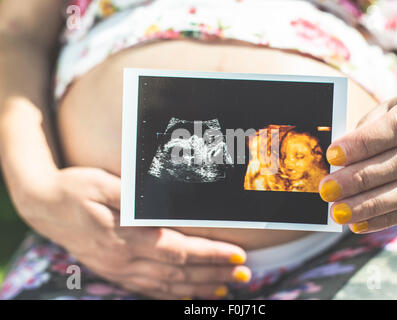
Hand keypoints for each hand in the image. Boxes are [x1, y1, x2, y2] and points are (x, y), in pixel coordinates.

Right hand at [15, 167, 250, 298]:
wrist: (43, 206)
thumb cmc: (76, 189)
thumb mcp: (105, 184)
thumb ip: (138, 197)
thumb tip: (170, 205)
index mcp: (127, 236)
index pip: (180, 250)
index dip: (210, 256)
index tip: (236, 257)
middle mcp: (125, 259)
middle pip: (179, 271)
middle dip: (214, 275)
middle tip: (243, 276)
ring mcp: (118, 269)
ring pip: (166, 286)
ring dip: (198, 288)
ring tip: (224, 290)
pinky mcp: (114, 272)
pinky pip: (147, 290)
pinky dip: (171, 295)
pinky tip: (186, 296)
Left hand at [319, 87, 396, 232]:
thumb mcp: (388, 109)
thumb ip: (366, 130)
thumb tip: (338, 162)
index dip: (364, 143)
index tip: (332, 156)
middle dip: (361, 179)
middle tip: (327, 190)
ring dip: (371, 205)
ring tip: (338, 212)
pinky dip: (385, 219)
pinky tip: (358, 224)